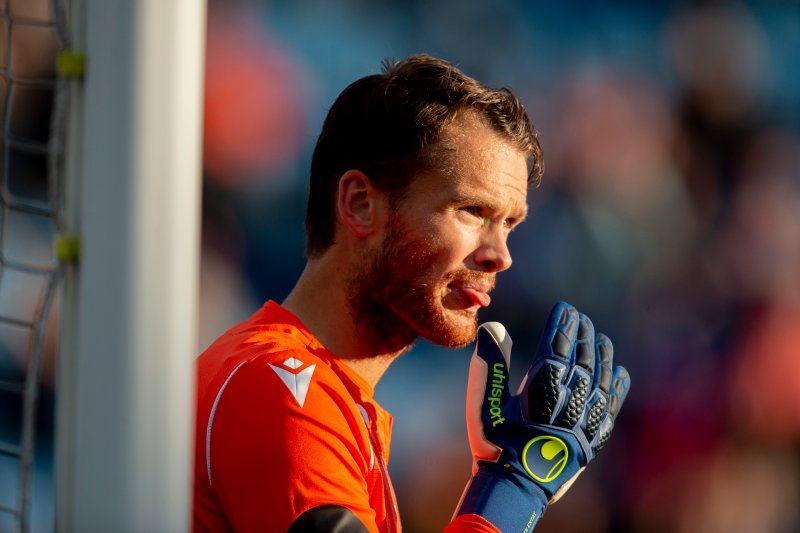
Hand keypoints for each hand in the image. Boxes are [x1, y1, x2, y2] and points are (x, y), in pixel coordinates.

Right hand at [453, 302, 629, 531]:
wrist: (515, 487)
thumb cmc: (494, 443)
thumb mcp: (483, 402)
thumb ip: (489, 364)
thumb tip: (494, 327)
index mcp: (540, 390)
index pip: (556, 346)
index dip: (561, 324)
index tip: (564, 307)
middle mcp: (568, 401)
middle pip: (580, 357)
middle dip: (581, 334)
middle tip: (580, 317)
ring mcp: (585, 419)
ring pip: (600, 377)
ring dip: (600, 354)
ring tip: (599, 337)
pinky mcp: (595, 436)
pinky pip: (612, 404)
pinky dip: (616, 385)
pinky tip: (618, 371)